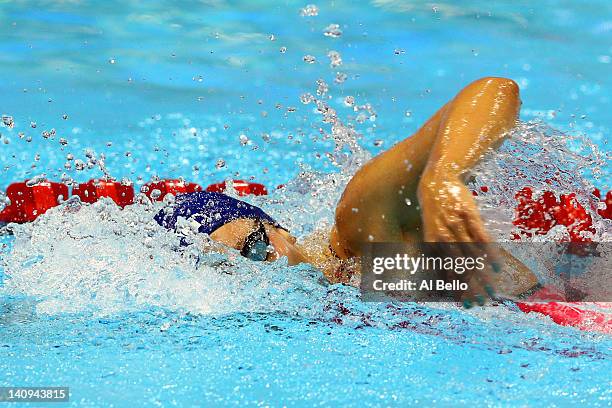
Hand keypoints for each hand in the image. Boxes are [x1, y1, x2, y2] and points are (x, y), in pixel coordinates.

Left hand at [418, 175, 498, 306]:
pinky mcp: (469, 213)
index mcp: (431, 240)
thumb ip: (435, 247)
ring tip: (492, 291)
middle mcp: (443, 234)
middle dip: (470, 286)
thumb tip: (439, 270)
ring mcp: (456, 224)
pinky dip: (489, 252)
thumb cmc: (434, 206)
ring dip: (482, 275)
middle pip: (458, 266)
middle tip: (480, 303)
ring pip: (471, 255)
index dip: (454, 287)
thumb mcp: (429, 227)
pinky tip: (498, 267)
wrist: (438, 178)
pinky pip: (481, 236)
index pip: (443, 269)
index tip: (463, 302)